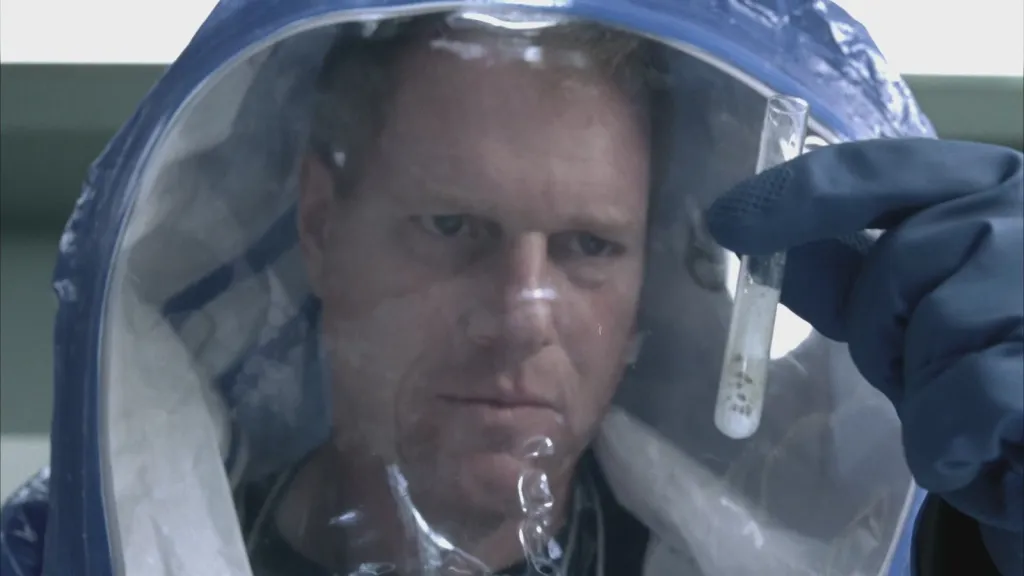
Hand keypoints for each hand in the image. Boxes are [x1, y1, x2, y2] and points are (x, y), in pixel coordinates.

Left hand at [705, 138, 1022, 534]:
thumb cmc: (992, 383)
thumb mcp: (910, 322)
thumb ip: (850, 275)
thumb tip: (761, 241)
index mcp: (999, 187)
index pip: (882, 171)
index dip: (799, 193)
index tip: (727, 222)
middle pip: (900, 258)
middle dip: (880, 327)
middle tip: (917, 371)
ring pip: (937, 324)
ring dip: (923, 388)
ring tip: (965, 413)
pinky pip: (972, 391)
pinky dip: (949, 435)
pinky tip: (975, 450)